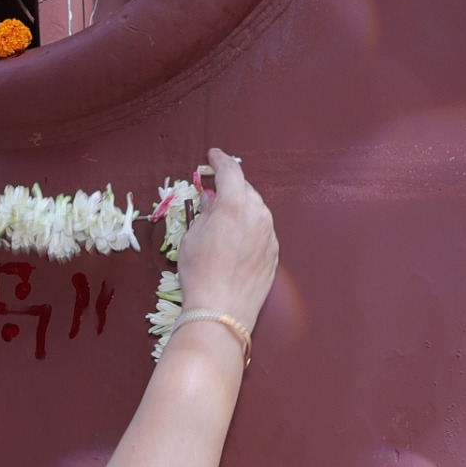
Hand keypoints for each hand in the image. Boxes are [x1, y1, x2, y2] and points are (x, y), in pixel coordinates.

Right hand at [174, 148, 277, 330]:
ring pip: (255, 210)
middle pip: (244, 189)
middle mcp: (258, 214)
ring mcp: (269, 234)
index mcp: (235, 204)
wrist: (221, 310)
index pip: (230, 170)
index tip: (213, 156)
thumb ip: (204, 212)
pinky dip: (248, 228)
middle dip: (228, 187)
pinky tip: (233, 242)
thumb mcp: (191, 237)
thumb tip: (211, 201)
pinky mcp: (274, 252)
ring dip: (239, 208)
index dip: (219, 160)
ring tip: (221, 221)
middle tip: (211, 191)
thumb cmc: (201, 274)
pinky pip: (261, 230)